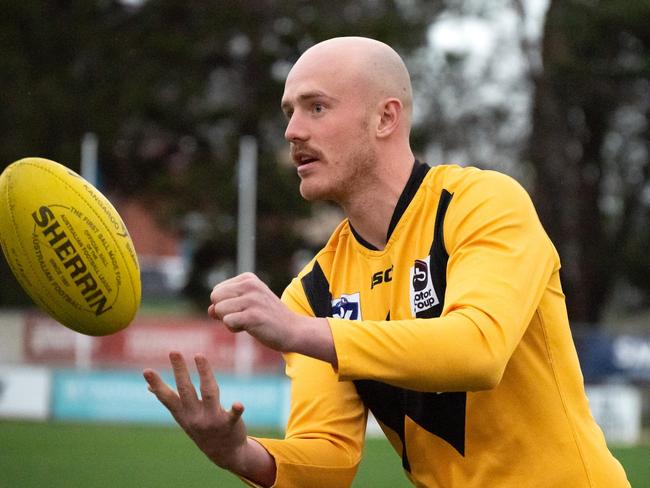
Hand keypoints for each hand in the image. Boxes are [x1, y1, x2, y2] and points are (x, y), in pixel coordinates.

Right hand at [143, 351, 275, 484]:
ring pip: (208, 393)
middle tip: (174, 351)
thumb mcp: (183, 418)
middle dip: (180, 371)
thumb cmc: (201, 429)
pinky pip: (232, 416)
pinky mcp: (229, 424)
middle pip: (186, 390)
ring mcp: (212, 420)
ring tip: (199, 355)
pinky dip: (235, 410)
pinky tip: (238, 404)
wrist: (224, 454)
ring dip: (205, 373)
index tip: (146, 371)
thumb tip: (149, 388)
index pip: (167, 397)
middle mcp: (195, 417)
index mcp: (183, 415)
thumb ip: (170, 401)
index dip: (157, 384)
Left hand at [208, 272, 336, 364]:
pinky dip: (235, 329)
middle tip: (243, 317)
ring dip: (229, 322)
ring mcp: (252, 300)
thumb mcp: (248, 305)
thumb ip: (227, 304)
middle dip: (223, 312)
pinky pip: (227, 321)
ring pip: (219, 310)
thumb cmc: (269, 318)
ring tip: (248, 322)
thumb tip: (210, 310)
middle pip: (215, 298)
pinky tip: (251, 328)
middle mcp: (250, 285)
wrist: (293, 330)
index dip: (225, 305)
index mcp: (248, 279)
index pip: (217, 291)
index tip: (244, 309)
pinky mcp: (253, 316)